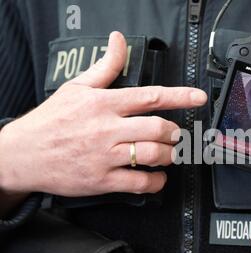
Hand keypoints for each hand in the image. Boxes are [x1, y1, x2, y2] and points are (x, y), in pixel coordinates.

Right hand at [0, 32, 206, 196]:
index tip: (199, 98)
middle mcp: (107, 129)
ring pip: (152, 154)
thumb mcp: (76, 88)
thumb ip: (105, 67)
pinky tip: (158, 177)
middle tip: (176, 135)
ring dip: (169, 155)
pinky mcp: (101, 179)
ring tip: (169, 154)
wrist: (22, 154)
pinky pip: (139, 182)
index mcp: (104, 103)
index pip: (150, 96)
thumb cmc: (51, 120)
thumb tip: (119, 42)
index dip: (180, 96)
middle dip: (174, 133)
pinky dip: (156, 182)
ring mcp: (104, 155)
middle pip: (158, 128)